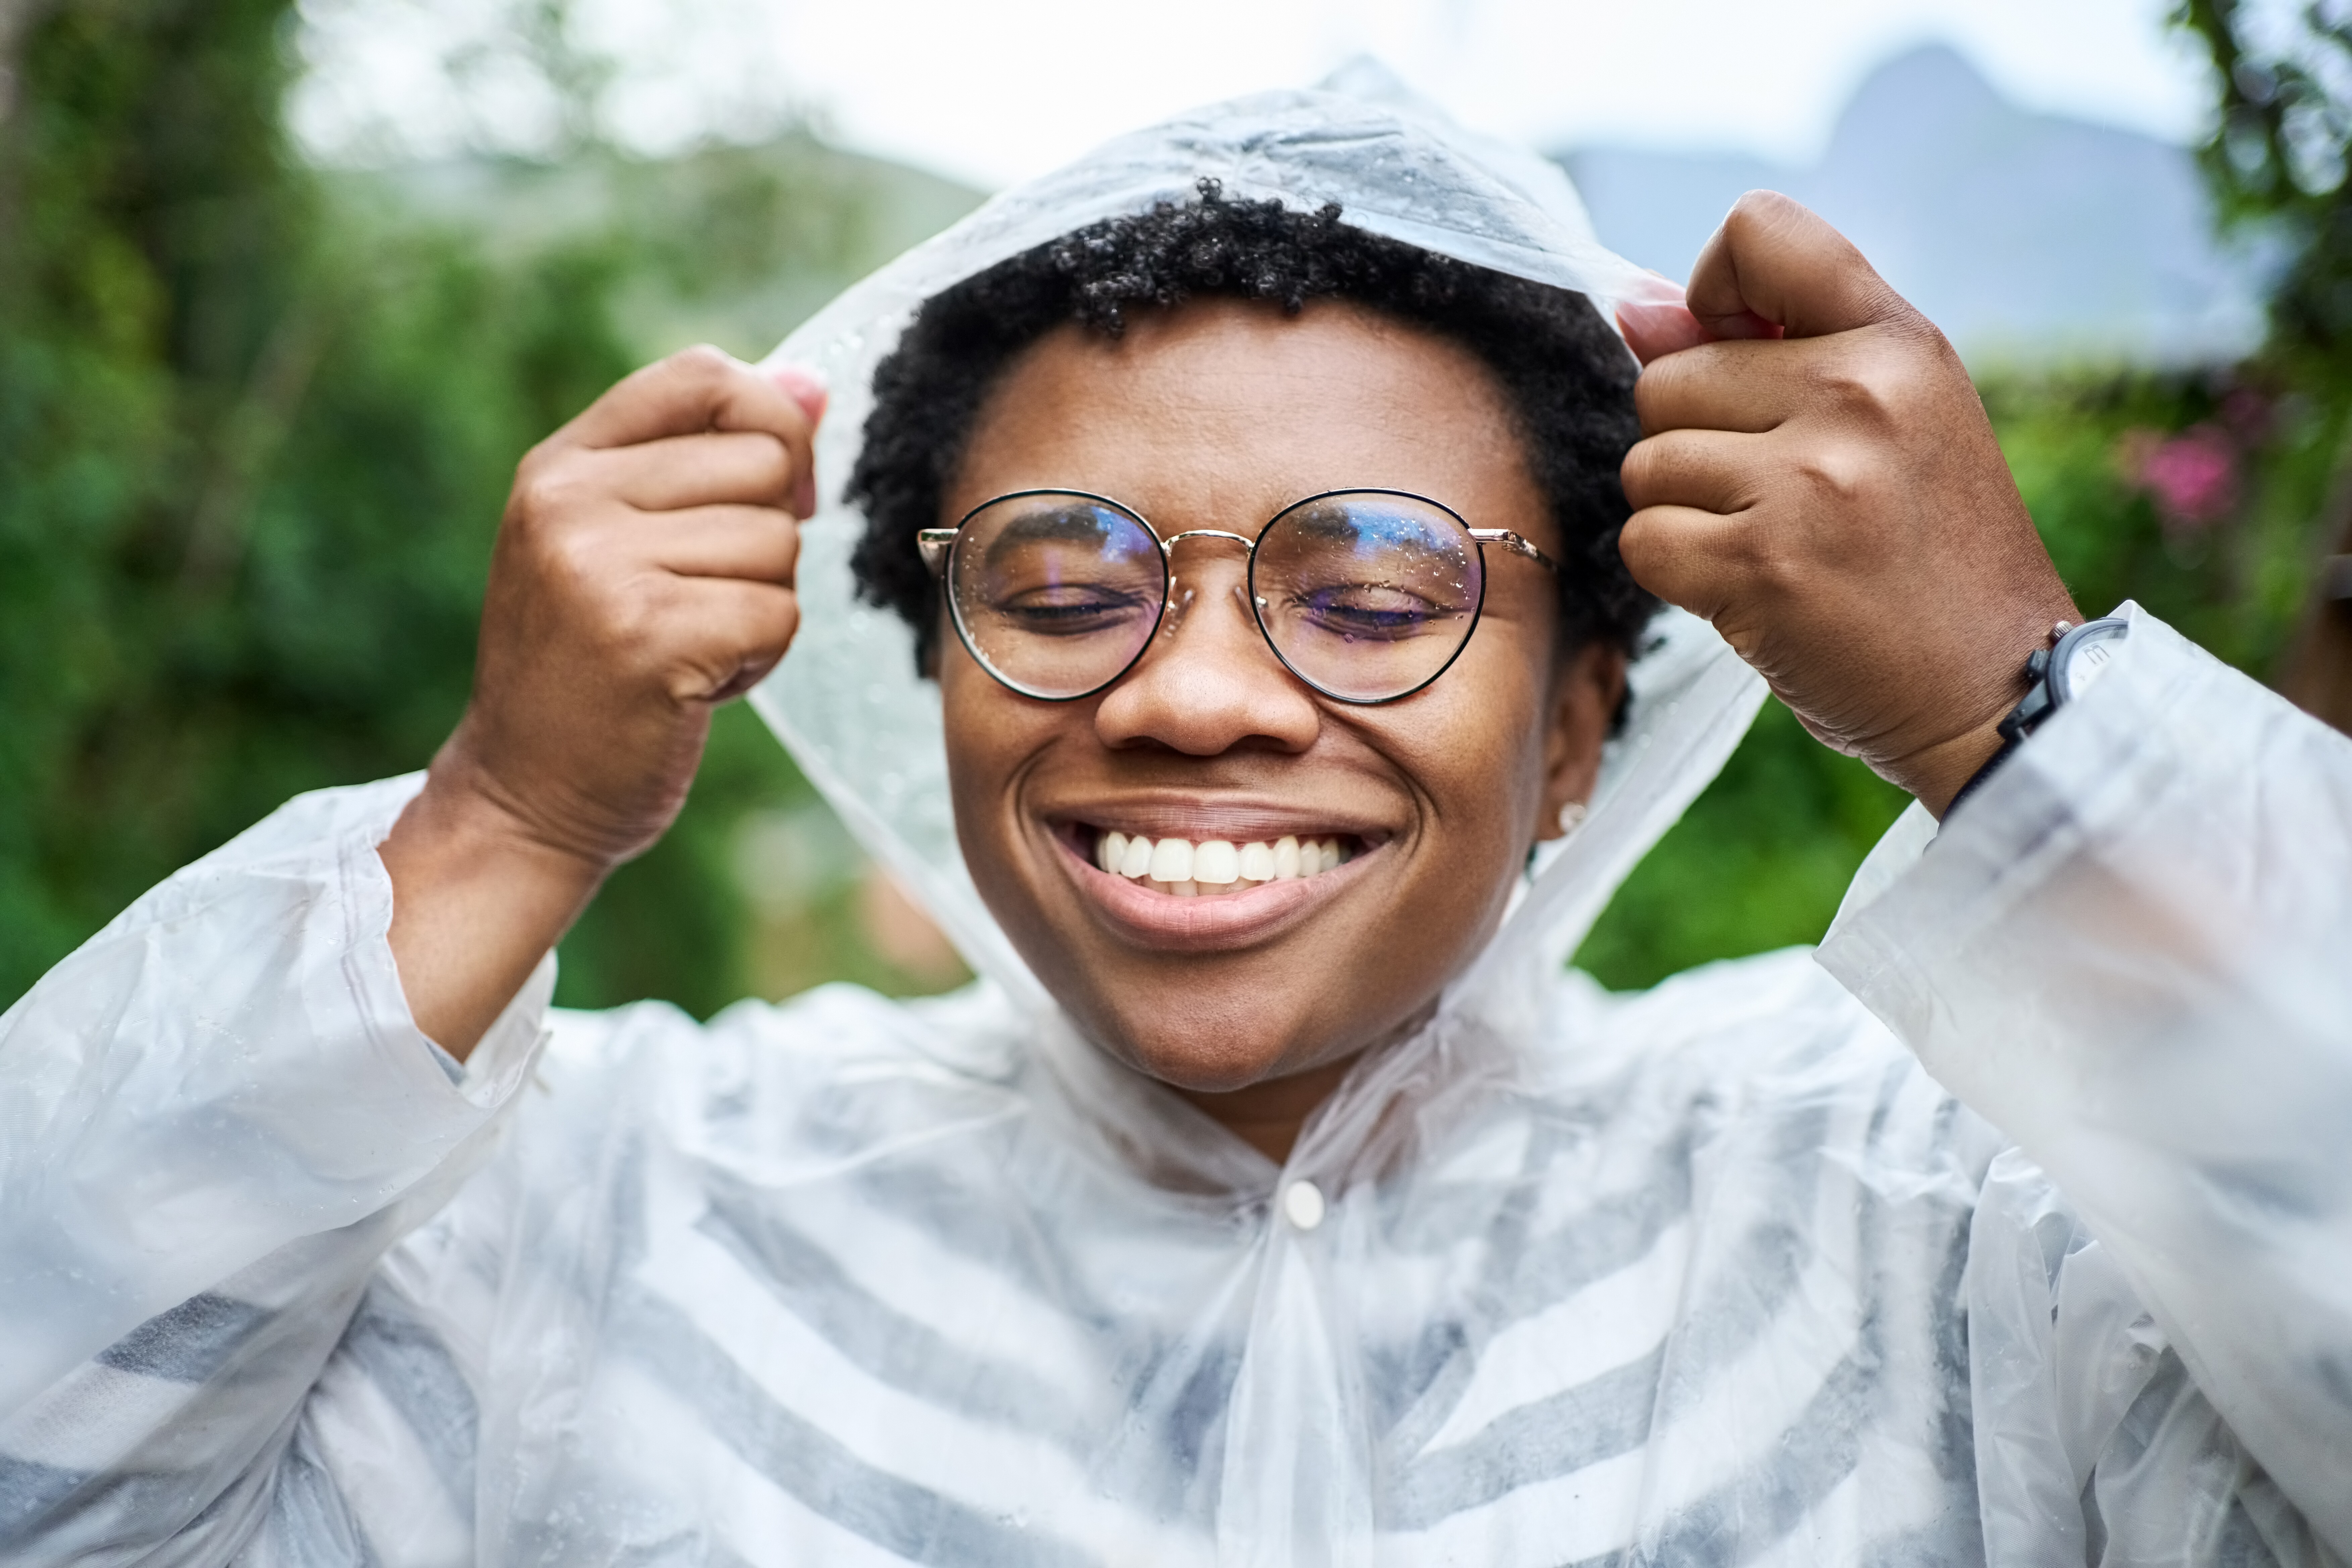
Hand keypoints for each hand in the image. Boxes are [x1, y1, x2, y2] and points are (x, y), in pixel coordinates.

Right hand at [382, 347, 824, 1053]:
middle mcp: (571, 502)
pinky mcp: (648, 638)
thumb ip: (711, 457)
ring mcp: (603, 568)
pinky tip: (695, 684)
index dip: (770, 423)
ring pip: (778, 544)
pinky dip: (759, 658)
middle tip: (701, 598)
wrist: (524, 795)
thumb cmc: (589, 666)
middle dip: (765, 537)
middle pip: (762, 462)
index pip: (704, 375)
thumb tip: (815, 384)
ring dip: (760, 606)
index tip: (768, 491)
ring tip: (689, 646)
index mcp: (561, 464)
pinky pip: (778, 613)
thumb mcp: (623, 539)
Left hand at [1615, 193, 2078, 814]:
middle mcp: (1858, 395)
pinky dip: (1678, 574)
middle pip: (1666, 380)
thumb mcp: (1888, 422)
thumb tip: (1636, 307)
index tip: (1727, 344)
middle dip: (1695, 444)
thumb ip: (1762, 350)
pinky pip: (1645, 540)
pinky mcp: (1763, 567)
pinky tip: (1751, 591)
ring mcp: (1811, 483)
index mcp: (1897, 343)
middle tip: (1780, 500)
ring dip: (1684, 513)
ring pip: (1646, 464)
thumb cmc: (1929, 553)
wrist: (1996, 684)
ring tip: (1773, 545)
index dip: (1711, 288)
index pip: (1762, 229)